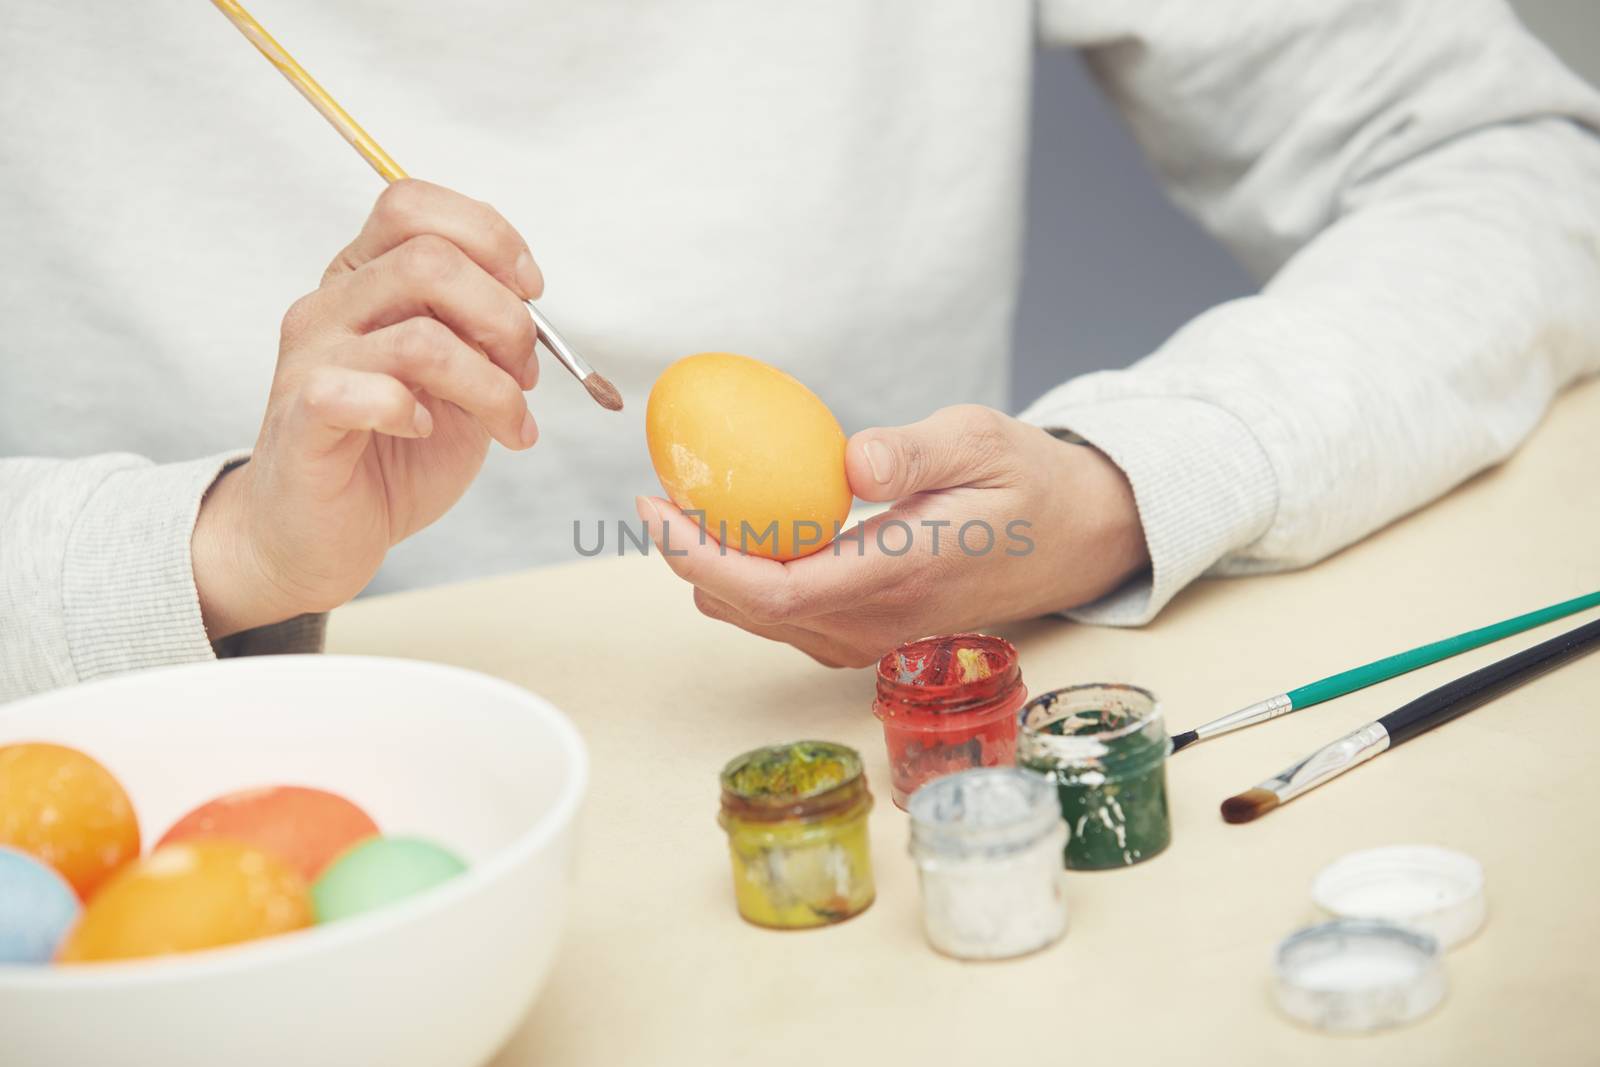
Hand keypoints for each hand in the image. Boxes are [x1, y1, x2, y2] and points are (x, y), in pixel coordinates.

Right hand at [193, 180, 544, 637]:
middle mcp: (330, 304)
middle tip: (524, 373)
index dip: (488, 236)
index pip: (412, 205)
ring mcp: (310, 357)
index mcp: (363, 278)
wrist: (318, 533)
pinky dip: (415, 413)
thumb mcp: (457, 380)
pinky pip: (364, 391)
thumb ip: (482, 332)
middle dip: (505, 317)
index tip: (532, 292)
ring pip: (420, 338)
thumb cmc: (391, 451)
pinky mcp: (302, 417)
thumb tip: (528, 307)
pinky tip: (426, 432)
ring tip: (508, 423)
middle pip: (429, 260)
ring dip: (490, 385)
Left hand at [637, 404, 1149, 666]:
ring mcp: (873, 640)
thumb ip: (914, 452)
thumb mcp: (982, 442)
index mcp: (900, 576)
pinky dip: (748, 582)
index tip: (656, 507)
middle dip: (689, 560)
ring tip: (689, 510)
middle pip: (751, 612)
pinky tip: (743, 534)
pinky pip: (788, 620)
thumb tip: (850, 460)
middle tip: (659, 495)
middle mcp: (878, 624)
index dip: (699, 556)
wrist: (1073, 541)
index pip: (774, 588)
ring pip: (764, 621)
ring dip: (715, 573)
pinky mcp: (870, 638)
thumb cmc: (1026, 483)